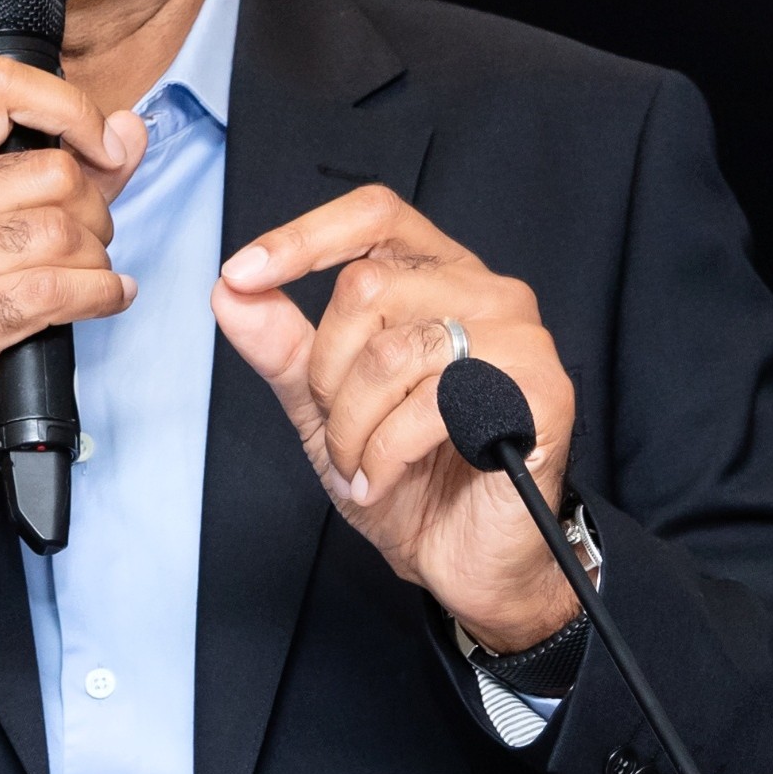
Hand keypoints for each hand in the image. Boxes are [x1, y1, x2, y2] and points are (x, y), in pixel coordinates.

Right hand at [0, 60, 146, 518]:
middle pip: (53, 173)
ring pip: (61, 234)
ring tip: (88, 277)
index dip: (69, 105)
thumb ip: (59, 172)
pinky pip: (56, 290)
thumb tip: (130, 130)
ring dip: (98, 261)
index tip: (98, 142)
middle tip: (87, 242)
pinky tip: (104, 299)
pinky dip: (100, 296)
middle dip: (96, 212)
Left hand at [217, 186, 579, 650]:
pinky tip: (384, 479)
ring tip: (359, 464)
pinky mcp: (543, 392)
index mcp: (438, 279)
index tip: (242, 273)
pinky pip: (431, 404)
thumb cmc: (407, 474)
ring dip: (351, 426)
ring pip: (392, 352)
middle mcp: (487, 294)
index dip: (304, 236)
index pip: (375, 215)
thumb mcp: (323, 405)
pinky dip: (384, 453)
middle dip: (326, 373)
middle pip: (366, 287)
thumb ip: (282, 345)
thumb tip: (229, 289)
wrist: (461, 558)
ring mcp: (521, 340)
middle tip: (338, 430)